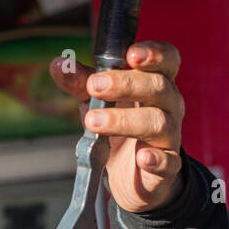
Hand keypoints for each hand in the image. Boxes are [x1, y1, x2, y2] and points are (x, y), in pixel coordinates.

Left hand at [50, 42, 184, 212]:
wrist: (133, 175)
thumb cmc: (121, 129)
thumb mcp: (98, 102)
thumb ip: (81, 83)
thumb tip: (58, 65)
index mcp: (156, 82)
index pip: (167, 59)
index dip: (154, 53)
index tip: (130, 54)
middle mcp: (169, 105)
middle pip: (158, 86)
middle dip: (125, 83)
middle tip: (93, 87)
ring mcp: (170, 135)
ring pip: (157, 122)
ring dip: (124, 120)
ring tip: (94, 122)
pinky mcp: (167, 166)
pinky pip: (167, 161)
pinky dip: (155, 159)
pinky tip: (142, 158)